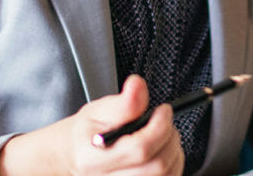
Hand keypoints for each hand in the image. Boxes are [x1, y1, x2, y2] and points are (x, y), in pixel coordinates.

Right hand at [0, 74, 183, 175]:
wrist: (78, 154)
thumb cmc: (88, 133)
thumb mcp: (98, 111)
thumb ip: (123, 102)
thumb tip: (138, 85)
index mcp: (94, 159)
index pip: (140, 149)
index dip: (159, 126)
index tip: (163, 110)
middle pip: (157, 165)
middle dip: (168, 137)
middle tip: (163, 121)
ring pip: (168, 174)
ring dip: (173, 150)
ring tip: (161, 134)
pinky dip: (174, 162)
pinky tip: (163, 150)